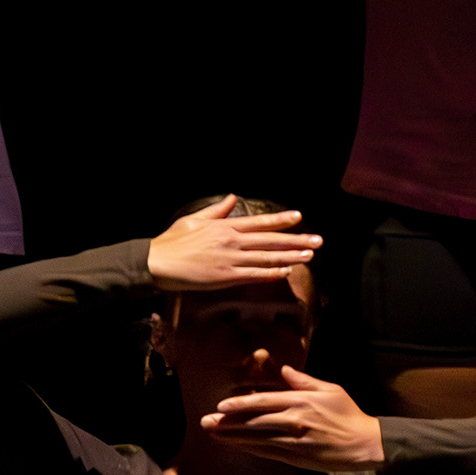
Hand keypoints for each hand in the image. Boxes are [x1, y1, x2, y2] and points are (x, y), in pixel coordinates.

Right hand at [145, 197, 322, 291]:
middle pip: (270, 241)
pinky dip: (271, 274)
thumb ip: (217, 210)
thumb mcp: (194, 219)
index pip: (259, 222)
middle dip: (296, 240)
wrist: (158, 262)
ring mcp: (230, 259)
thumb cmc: (173, 241)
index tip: (299, 217)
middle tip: (317, 241)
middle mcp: (232, 241)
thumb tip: (232, 197)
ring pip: (267, 258)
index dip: (281, 221)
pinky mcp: (225, 277)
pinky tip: (286, 272)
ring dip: (290, 257)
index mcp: (225, 226)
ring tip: (309, 256)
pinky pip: (254, 275)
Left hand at [200, 356, 383, 470]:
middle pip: (254, 421)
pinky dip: (249, 449)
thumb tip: (285, 370)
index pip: (263, 402)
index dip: (240, 405)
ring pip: (256, 438)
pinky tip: (236, 446)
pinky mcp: (296, 457)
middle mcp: (294, 420)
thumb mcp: (330, 390)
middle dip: (227, 422)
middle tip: (206, 422)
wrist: (363, 444)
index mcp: (301, 401)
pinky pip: (267, 452)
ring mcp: (293, 441)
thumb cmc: (348, 414)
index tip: (221, 406)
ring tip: (213, 434)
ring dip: (232, 437)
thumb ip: (304, 381)